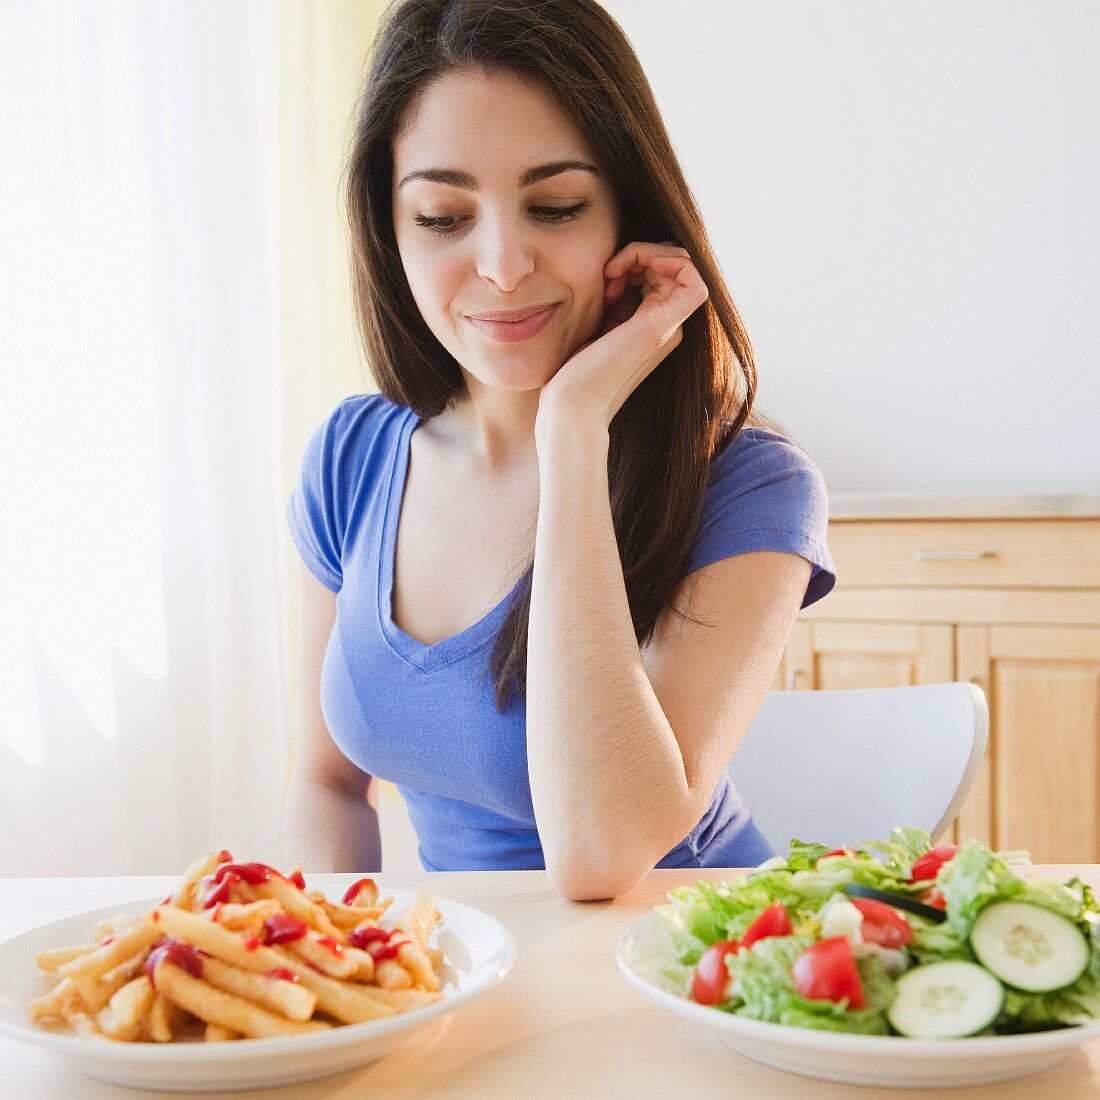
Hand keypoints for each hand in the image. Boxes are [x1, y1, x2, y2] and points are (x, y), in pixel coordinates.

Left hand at [538, 241, 708, 430]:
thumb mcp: (601, 322)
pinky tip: (623, 271)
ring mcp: (669, 326)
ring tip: (609, 277)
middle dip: (640, 254)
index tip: (605, 277)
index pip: (666, 272)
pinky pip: (689, 272)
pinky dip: (656, 255)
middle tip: (606, 276)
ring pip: (682, 262)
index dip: (639, 259)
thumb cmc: (577, 371)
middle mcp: (670, 326)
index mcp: (657, 326)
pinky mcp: (661, 325)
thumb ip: (619, 298)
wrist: (572, 405)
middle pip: (674, 264)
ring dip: (643, 253)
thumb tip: (620, 266)